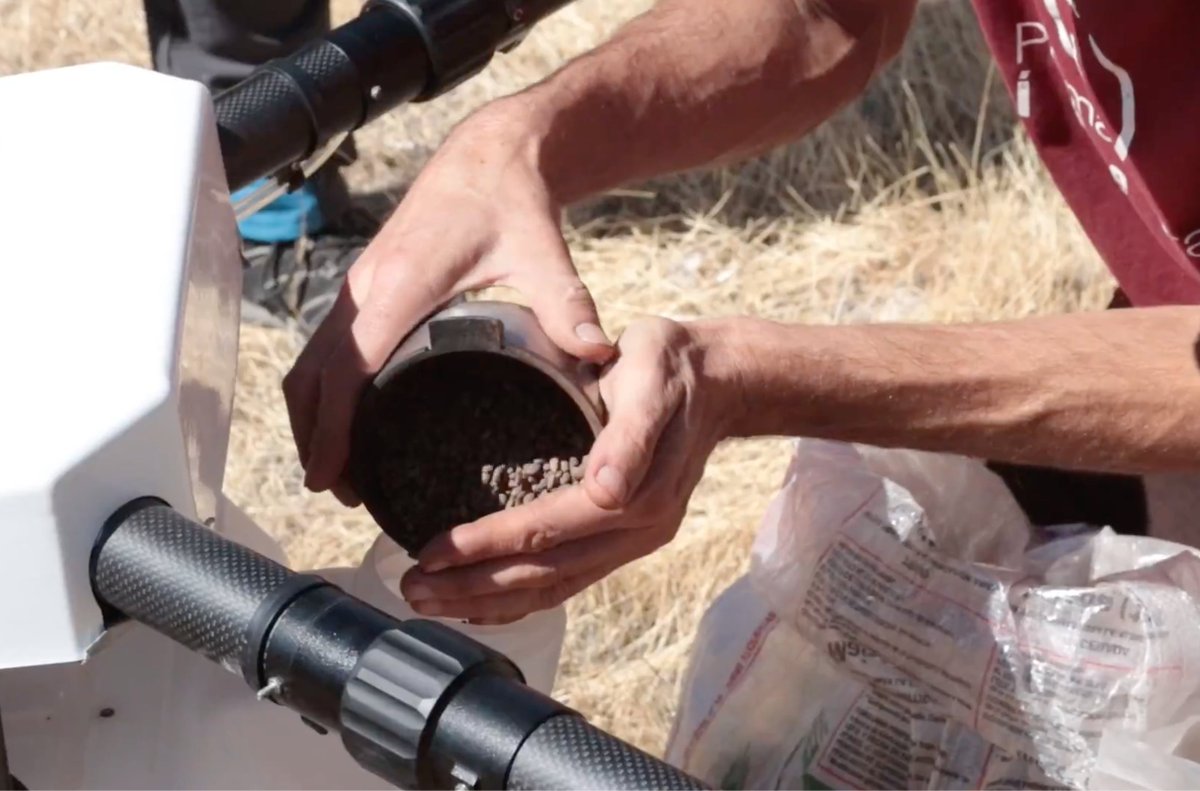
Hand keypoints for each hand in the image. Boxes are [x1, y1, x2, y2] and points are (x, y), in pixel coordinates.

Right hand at [283, 103, 616, 503]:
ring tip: (339, 467)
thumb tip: (599, 354)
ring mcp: (360, 284)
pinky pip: (327, 343)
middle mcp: (366, 286)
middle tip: (338, 488)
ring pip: (313, 359)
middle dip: (314, 434)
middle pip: (314, 373)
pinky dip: (324, 385)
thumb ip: (566, 304)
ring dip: (313, 413)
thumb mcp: (543, 253)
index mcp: (401, 287)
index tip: (327, 475)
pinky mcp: (366, 283)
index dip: (331, 426)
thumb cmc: (512, 201)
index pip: (347, 368)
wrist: (491, 153)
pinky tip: (348, 415)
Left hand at [398, 317, 735, 623]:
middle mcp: (637, 530)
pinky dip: (523, 598)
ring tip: (430, 601)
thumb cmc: (672, 366)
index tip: (432, 552)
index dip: (487, 545)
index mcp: (639, 492)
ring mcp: (633, 541)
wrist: (718, 381)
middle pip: (545, 573)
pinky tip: (483, 603)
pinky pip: (570, 581)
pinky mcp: (625, 541)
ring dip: (489, 600)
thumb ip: (631, 432)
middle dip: (473, 586)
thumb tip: (604, 489)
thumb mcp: (652, 376)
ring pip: (555, 586)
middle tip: (412, 588)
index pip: (547, 529)